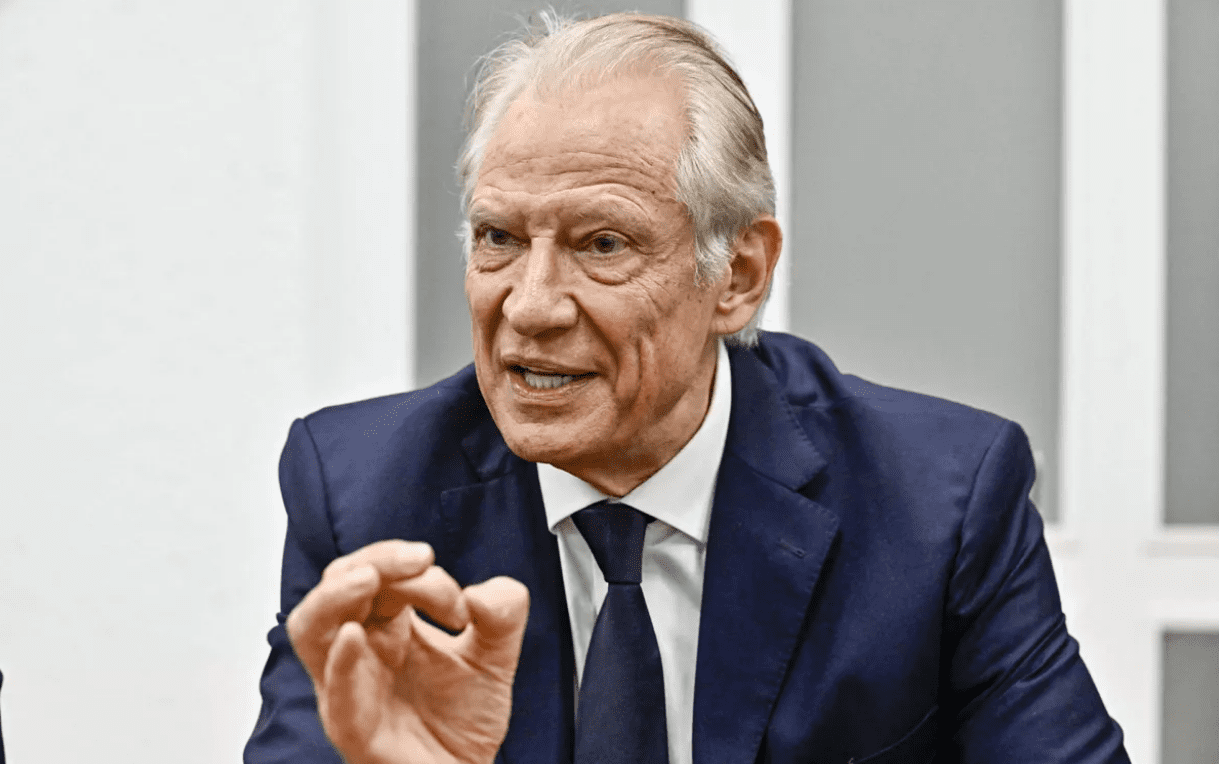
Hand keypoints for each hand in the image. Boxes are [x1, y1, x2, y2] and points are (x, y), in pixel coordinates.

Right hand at [287, 540, 529, 763]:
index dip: (422, 574)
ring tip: (368, 578)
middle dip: (378, 560)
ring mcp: (350, 687)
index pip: (382, 574)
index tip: (463, 604)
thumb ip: (503, 614)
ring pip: (310, 630)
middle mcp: (360, 649)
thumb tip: (484, 594)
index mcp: (386, 624)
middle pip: (339, 585)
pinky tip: (353, 636)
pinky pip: (335, 695)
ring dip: (335, 597)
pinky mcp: (356, 729)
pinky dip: (340, 663)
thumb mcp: (494, 656)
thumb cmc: (462, 719)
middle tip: (421, 557)